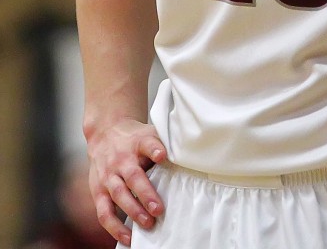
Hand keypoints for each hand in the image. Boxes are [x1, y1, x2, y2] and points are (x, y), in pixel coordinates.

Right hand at [86, 119, 166, 245]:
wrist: (105, 134)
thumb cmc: (134, 139)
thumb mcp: (149, 134)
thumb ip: (162, 147)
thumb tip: (183, 161)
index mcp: (137, 143)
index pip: (147, 143)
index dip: (155, 149)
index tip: (162, 155)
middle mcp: (121, 160)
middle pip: (133, 176)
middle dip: (146, 194)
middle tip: (159, 210)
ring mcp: (108, 176)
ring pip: (118, 195)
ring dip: (133, 211)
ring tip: (147, 224)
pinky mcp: (98, 191)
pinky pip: (104, 212)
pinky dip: (115, 227)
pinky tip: (128, 238)